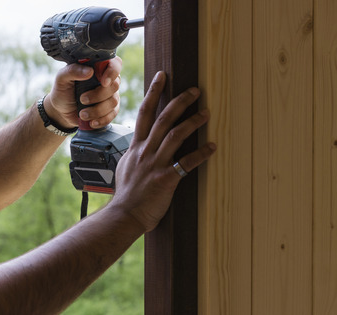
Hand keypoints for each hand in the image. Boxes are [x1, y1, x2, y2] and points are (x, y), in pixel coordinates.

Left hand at [44, 56, 122, 129]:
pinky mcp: (110, 109)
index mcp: (97, 67)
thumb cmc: (62, 91)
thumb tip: (89, 71)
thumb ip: (73, 71)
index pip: (115, 63)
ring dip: (97, 110)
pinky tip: (92, 122)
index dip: (112, 72)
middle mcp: (106, 80)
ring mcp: (109, 95)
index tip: (103, 82)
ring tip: (82, 114)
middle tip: (82, 99)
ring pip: (113, 101)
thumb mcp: (62, 78)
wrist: (61, 111)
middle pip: (114, 85)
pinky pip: (112, 115)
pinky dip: (102, 120)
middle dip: (98, 95)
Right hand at [109, 71, 216, 230]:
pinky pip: (186, 163)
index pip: (144, 113)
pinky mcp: (166, 179)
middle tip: (195, 89)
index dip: (153, 93)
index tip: (162, 76)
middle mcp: (145, 151)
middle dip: (180, 101)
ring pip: (175, 136)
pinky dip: (201, 154)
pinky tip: (212, 147)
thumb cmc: (127, 195)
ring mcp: (155, 164)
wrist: (124, 215)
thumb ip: (134, 154)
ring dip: (193, 122)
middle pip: (163, 119)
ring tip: (207, 113)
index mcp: (136, 147)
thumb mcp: (125, 168)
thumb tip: (137, 146)